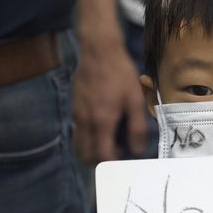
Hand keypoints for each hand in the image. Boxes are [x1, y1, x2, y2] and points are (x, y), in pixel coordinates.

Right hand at [72, 44, 146, 162]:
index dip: (113, 162)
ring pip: (78, 145)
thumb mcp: (135, 99)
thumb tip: (138, 150)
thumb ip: (137, 128)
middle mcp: (85, 121)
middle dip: (99, 161)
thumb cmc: (119, 73)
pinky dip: (87, 138)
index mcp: (102, 121)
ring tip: (108, 143)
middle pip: (85, 155)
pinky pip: (77, 131)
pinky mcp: (74, 107)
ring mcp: (77, 114)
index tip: (123, 157)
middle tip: (114, 154)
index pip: (101, 155)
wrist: (98, 51)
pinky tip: (102, 127)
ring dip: (91, 151)